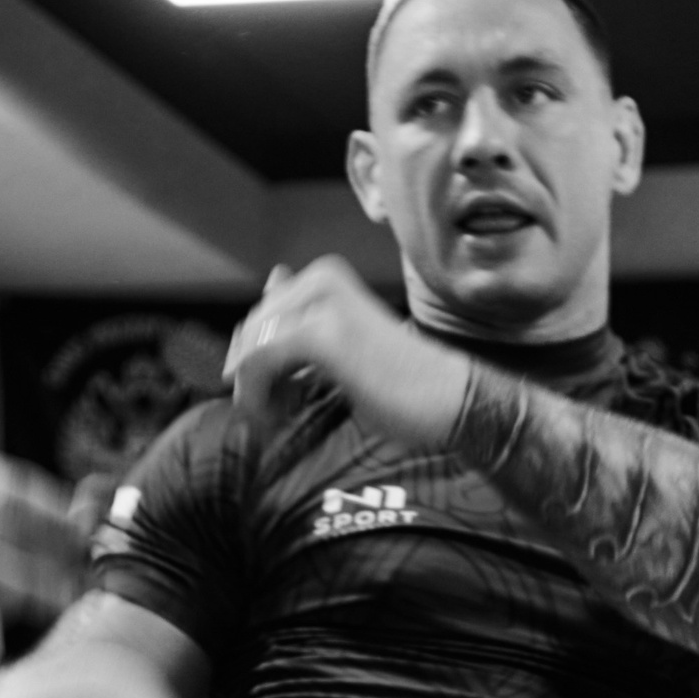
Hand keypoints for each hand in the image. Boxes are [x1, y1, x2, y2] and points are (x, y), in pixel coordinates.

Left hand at [224, 259, 468, 451]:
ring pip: (251, 346)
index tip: (269, 399)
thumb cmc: (404, 380)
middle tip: (269, 417)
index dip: (253, 360)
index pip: (261, 316)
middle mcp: (320, 279)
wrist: (448, 398)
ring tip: (276, 420)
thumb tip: (272, 279)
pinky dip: (257, 394)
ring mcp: (320, 304)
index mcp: (325, 277)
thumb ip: (306, 315)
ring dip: (253, 389)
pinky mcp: (320, 334)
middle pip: (251, 330)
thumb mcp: (346, 341)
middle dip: (250, 376)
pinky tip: (278, 419)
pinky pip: (259, 360)